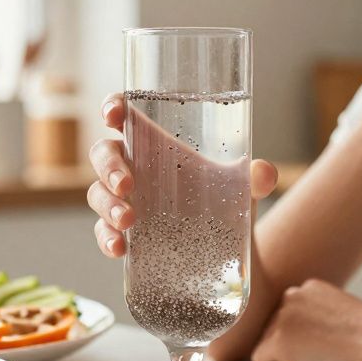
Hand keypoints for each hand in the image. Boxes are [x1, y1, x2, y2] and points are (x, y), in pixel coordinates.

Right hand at [87, 93, 278, 257]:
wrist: (229, 254)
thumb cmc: (226, 202)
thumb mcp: (242, 188)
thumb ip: (254, 178)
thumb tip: (265, 173)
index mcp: (156, 143)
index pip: (125, 114)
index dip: (113, 107)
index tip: (113, 113)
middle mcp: (134, 167)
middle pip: (103, 154)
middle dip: (109, 166)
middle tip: (126, 185)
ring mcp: (125, 201)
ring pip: (96, 193)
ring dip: (107, 205)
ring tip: (128, 222)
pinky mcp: (124, 234)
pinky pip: (102, 232)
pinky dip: (105, 238)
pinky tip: (119, 248)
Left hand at [250, 279, 361, 360]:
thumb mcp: (343, 313)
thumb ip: (319, 316)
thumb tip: (304, 337)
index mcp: (309, 288)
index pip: (287, 315)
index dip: (300, 335)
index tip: (322, 345)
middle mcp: (291, 296)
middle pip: (272, 329)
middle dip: (289, 345)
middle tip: (322, 357)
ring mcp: (283, 318)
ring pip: (266, 344)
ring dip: (285, 357)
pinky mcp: (281, 341)